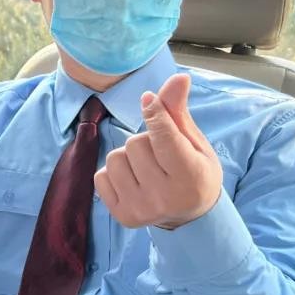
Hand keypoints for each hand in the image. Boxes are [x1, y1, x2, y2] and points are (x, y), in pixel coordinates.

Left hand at [94, 73, 222, 229]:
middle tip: (160, 156)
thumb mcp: (194, 142)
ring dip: (127, 156)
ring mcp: (140, 209)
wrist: (189, 216)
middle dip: (144, 141)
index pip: (163, 136)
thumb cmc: (194, 172)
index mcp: (190, 177)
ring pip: (114, 158)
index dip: (154, 113)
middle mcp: (164, 197)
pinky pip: (100, 176)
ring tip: (146, 169)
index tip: (150, 102)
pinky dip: (113, 173)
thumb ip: (178, 112)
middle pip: (134, 143)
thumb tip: (178, 78)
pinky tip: (133, 181)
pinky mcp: (122, 216)